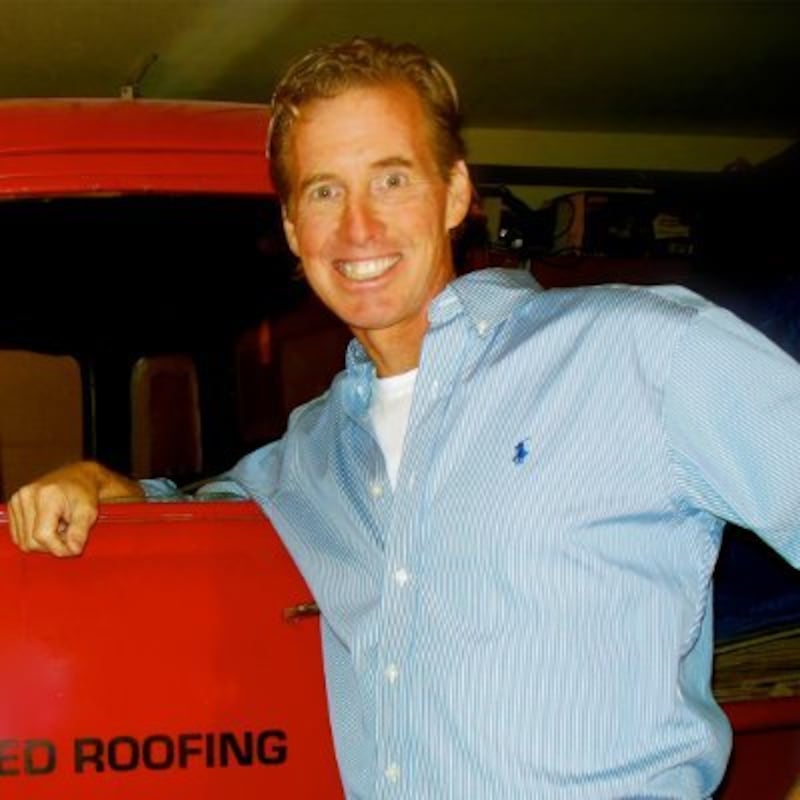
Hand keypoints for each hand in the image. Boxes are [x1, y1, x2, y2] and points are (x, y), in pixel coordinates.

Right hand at [7, 461, 141, 556]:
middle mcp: (26, 496)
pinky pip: (18, 536)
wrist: (77, 478)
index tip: (73, 548)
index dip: (59, 547)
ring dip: (44, 541)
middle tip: (68, 534)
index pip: (43, 535)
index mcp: (46, 495)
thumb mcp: (89, 511)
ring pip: (23, 541)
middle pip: (31, 541)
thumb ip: (80, 531)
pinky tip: (49, 526)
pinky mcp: (13, 506)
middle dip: (52, 544)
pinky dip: (34, 536)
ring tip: (60, 528)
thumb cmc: (84, 492)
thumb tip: (73, 550)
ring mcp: (17, 501)